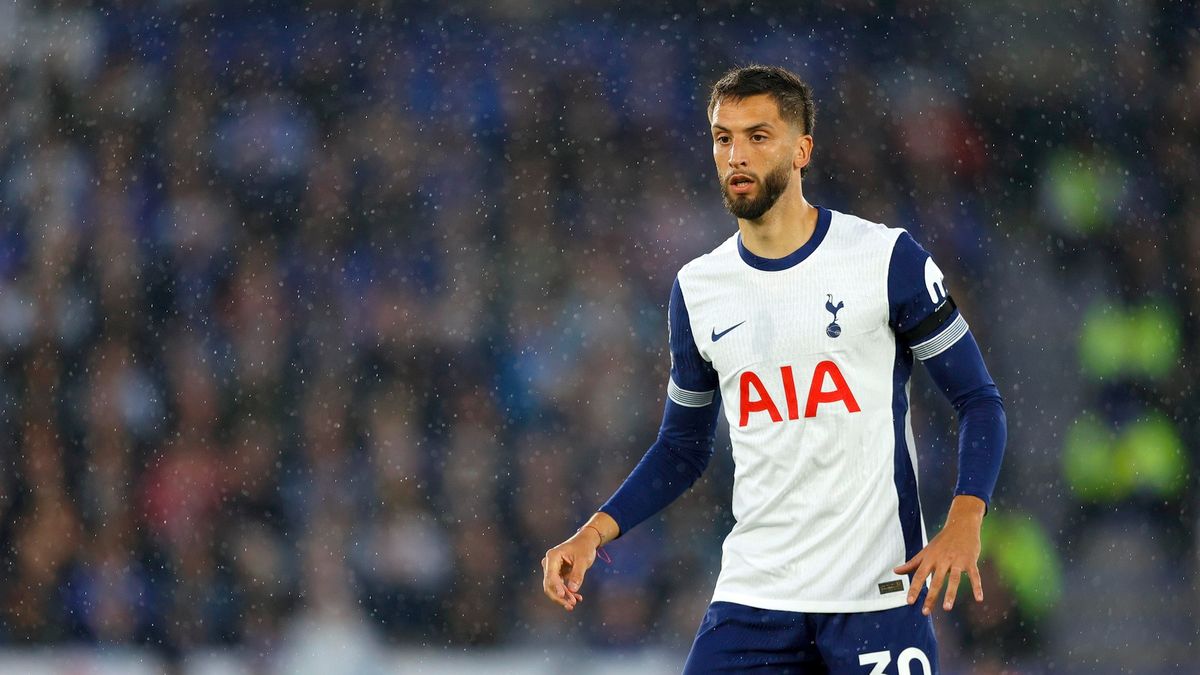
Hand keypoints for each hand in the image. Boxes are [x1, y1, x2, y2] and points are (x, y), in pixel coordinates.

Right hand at [541, 526, 601, 610]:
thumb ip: (578, 574)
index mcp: (552, 557)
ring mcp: (552, 569)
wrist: (586, 542)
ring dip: (564, 597)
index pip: (551, 575)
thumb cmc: (584, 548)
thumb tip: (572, 590)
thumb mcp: (583, 560)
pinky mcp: (557, 574)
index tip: (563, 596)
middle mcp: (549, 563)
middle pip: (549, 584)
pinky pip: (560, 586)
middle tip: (571, 605)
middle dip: (560, 596)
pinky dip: (567, 593)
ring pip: (554, 588)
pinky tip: (577, 598)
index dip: (556, 587)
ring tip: (575, 603)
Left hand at [893, 495, 985, 615]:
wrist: (961, 524)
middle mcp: (942, 560)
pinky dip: (977, 587)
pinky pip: (975, 575)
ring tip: (947, 608)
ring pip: (954, 579)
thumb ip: (912, 563)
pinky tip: (979, 598)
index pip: (919, 575)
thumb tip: (895, 571)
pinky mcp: (970, 560)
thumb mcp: (926, 551)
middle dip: (930, 596)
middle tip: (925, 611)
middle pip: (935, 580)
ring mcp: (957, 560)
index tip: (909, 602)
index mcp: (930, 558)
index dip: (914, 588)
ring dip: (951, 594)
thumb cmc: (942, 541)